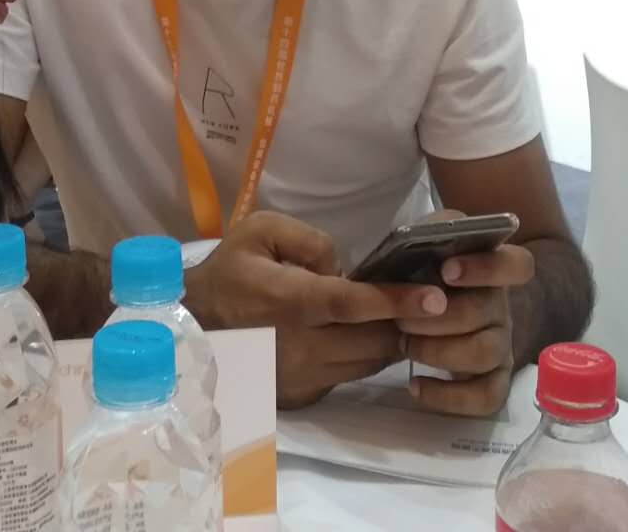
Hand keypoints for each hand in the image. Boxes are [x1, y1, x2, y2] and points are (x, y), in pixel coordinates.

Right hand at [182, 211, 448, 408]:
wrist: (192, 327)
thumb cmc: (229, 273)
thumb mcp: (260, 231)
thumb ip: (309, 239)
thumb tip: (345, 268)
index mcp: (289, 301)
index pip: (353, 304)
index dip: (397, 301)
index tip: (436, 298)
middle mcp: (300, 347)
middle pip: (374, 341)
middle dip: (406, 323)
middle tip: (428, 301)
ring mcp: (302, 377)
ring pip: (369, 364)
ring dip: (389, 341)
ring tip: (401, 316)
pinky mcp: (303, 396)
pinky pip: (350, 378)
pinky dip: (365, 358)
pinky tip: (363, 336)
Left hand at [397, 211, 536, 416]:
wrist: (448, 312)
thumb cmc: (430, 275)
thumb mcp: (430, 246)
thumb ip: (428, 234)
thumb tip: (412, 238)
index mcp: (494, 269)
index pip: (517, 264)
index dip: (486, 268)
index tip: (446, 270)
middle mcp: (502, 307)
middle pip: (487, 312)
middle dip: (439, 317)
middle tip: (402, 317)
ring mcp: (501, 345)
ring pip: (486, 353)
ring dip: (439, 351)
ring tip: (405, 345)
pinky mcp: (493, 380)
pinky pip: (485, 397)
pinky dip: (447, 397)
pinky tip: (416, 385)